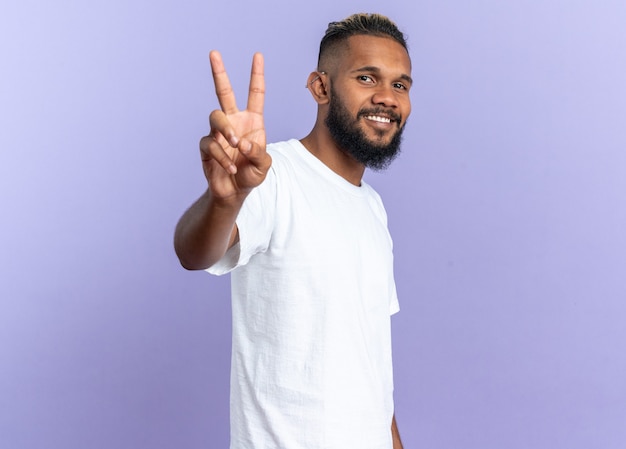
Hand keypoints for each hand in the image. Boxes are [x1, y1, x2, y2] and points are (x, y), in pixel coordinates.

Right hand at [200, 51, 270, 200]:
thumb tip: (243, 143)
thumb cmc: (250, 175)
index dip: (256, 75)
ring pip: (215, 117)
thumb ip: (258, 154)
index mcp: (252, 121)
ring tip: (235, 145)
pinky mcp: (206, 146)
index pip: (255, 94)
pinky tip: (229, 167)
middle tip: (214, 53)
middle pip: (224, 92)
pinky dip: (221, 156)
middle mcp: (234, 121)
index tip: (258, 55)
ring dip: (226, 130)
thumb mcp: (263, 166)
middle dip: (219, 72)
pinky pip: (210, 143)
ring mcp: (218, 132)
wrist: (234, 192)